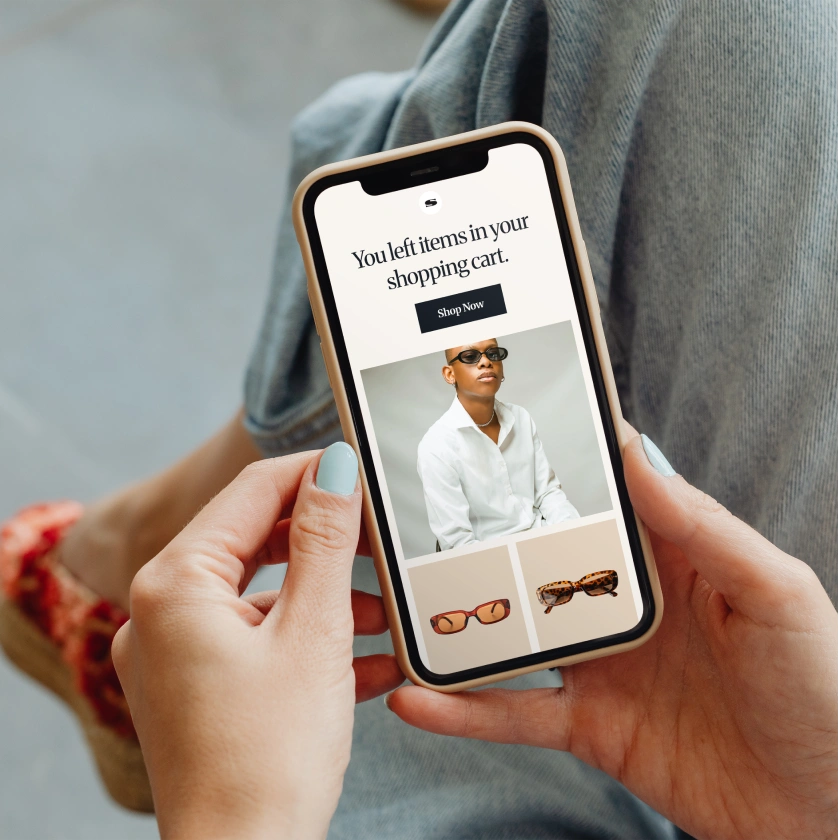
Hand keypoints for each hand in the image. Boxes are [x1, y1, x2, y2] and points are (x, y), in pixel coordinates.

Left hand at [112, 444, 403, 838]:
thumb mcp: (313, 631)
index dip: (311, 471)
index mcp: (175, 585)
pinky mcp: (197, 686)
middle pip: (255, 540)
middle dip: (325, 541)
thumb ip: (325, 540)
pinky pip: (257, 638)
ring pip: (262, 592)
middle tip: (378, 539)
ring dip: (325, 596)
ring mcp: (176, 652)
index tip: (360, 466)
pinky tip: (364, 660)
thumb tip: (336, 468)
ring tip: (382, 614)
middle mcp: (161, 611)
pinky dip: (308, 637)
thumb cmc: (270, 758)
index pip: (251, 492)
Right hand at [388, 433, 837, 839]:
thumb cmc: (823, 694)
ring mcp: (600, 665)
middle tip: (411, 519)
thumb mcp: (776, 594)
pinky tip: (420, 699)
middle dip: (477, 540)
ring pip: (510, 634)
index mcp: (669, 558)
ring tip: (394, 604)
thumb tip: (638, 459)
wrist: (825, 816)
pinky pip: (514, 714)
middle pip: (535, 562)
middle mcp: (623, 604)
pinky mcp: (588, 726)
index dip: (550, 466)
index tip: (490, 436)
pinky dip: (463, 710)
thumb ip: (705, 527)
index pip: (598, 499)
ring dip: (453, 622)